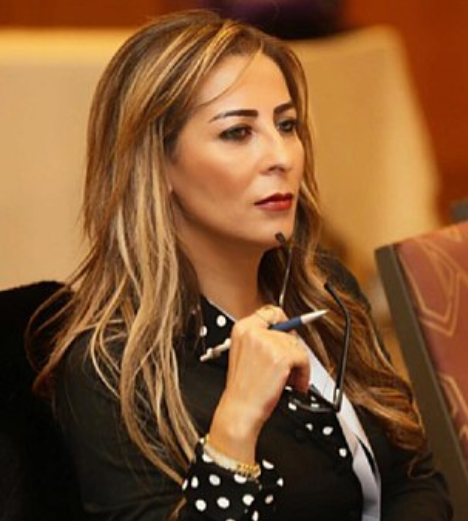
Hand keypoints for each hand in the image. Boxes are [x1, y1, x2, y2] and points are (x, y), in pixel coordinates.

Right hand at [208, 305, 309, 463]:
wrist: (240, 410)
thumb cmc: (243, 389)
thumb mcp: (245, 354)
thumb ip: (262, 340)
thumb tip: (286, 336)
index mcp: (242, 328)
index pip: (271, 312)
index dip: (284, 323)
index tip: (292, 331)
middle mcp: (253, 331)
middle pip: (288, 330)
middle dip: (292, 351)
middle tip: (290, 369)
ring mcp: (268, 342)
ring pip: (297, 345)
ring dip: (299, 365)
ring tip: (290, 381)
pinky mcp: (281, 356)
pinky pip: (303, 359)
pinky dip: (304, 373)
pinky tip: (295, 384)